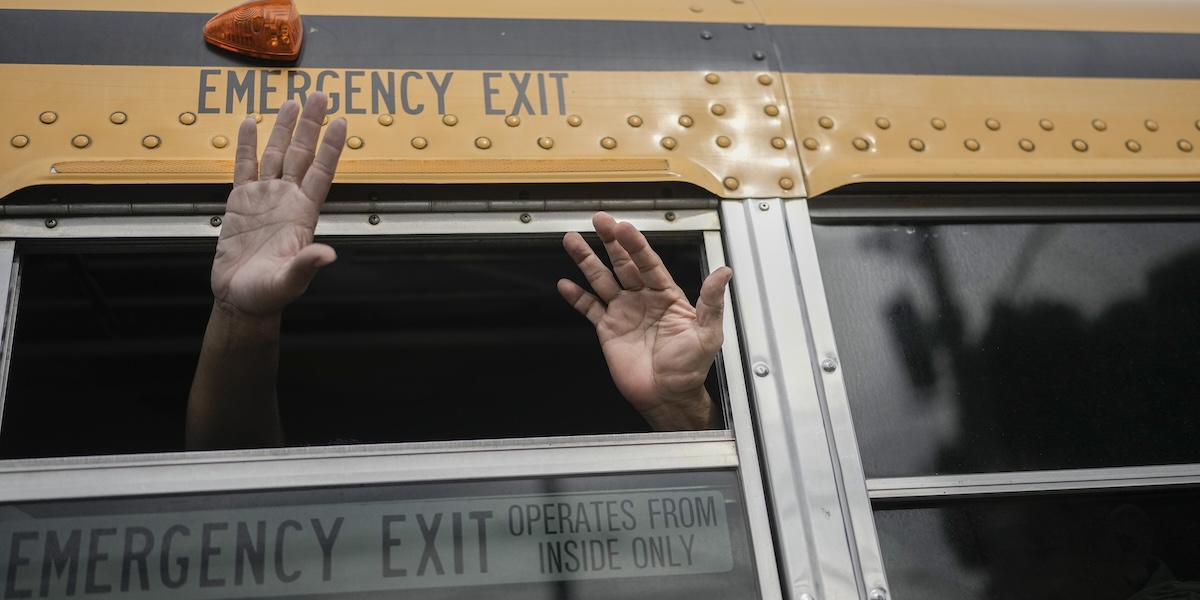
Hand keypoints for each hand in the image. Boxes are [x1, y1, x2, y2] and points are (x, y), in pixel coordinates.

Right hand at [211, 93, 346, 315]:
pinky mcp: (240, 201)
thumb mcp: (289, 281)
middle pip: (301, 154)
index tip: (341, 122)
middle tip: (319, 95)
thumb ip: (306, 265)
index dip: (330, 147)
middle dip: (310, 125)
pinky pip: (244, 166)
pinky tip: (248, 123)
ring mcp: (264, 198)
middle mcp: (287, 200)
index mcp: (303, 215)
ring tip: (291, 102)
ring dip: (283, 129)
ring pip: (276, 154)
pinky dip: (245, 145)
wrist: (240, 299)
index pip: (321, 173)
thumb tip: (327, 255)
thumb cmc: (267, 294)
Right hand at [559, 212, 732, 430]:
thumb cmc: (690, 368)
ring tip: (572, 241)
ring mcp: (623, 312)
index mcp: (666, 295)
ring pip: (602, 279)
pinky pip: (590, 308)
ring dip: (587, 261)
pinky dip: (577, 297)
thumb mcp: (707, 333)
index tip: (624, 228)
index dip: (636, 245)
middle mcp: (643, 299)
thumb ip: (711, 301)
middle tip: (599, 220)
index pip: (649, 262)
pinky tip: (566, 284)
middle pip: (623, 263)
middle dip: (610, 241)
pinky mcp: (608, 330)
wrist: (667, 396)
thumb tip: (724, 273)